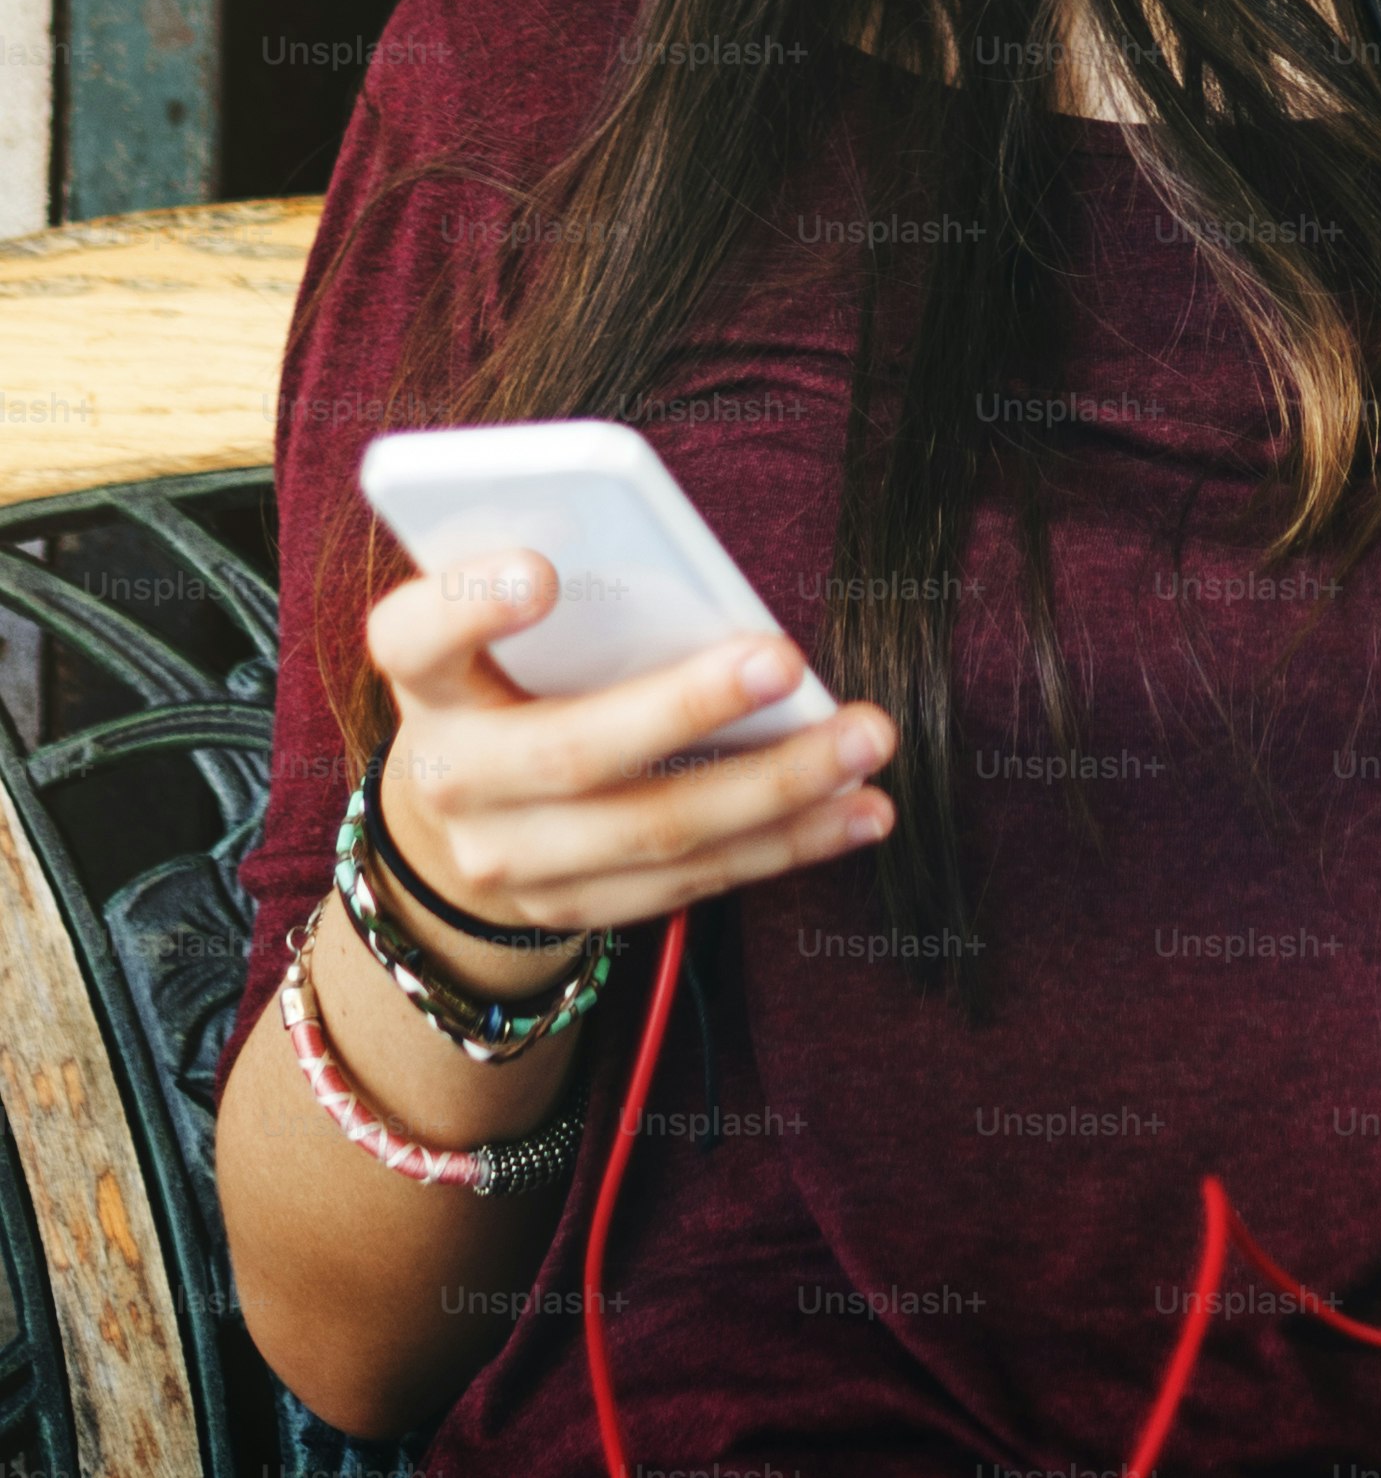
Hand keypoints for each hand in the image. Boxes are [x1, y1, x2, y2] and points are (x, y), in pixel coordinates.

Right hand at [365, 547, 895, 939]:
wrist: (464, 814)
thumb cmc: (520, 676)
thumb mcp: (518, 632)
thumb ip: (586, 600)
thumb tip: (703, 586)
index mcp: (428, 680)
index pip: (416, 636)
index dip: (470, 603)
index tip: (542, 570)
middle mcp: (453, 777)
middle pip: (572, 751)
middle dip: (689, 705)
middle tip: (787, 659)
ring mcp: (510, 860)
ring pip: (653, 830)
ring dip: (777, 787)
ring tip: (866, 741)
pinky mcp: (576, 908)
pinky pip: (694, 879)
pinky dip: (788, 842)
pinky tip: (861, 809)